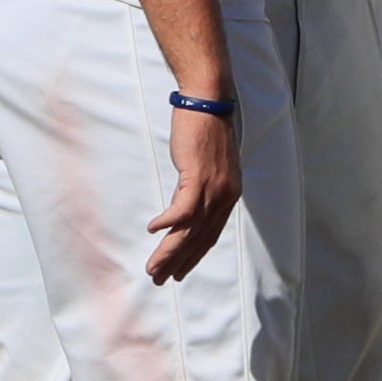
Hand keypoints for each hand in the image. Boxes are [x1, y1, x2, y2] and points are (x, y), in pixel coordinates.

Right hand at [145, 100, 241, 283]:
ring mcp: (213, 186)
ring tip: (153, 267)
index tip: (179, 271)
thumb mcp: (206, 165)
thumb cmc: (205, 129)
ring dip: (169, 250)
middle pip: (200, 238)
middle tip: (160, 279)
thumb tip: (186, 202)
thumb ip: (199, 186)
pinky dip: (168, 221)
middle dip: (179, 262)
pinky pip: (183, 207)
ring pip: (190, 229)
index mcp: (229, 195)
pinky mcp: (199, 175)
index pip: (210, 234)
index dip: (194, 255)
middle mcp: (225, 195)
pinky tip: (153, 230)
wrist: (209, 101)